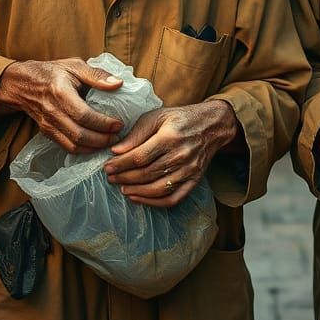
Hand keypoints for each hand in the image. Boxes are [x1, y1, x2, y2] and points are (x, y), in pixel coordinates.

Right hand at [0, 58, 123, 154]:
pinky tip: (96, 146)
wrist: (23, 83)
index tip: (119, 124)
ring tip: (110, 142)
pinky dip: (84, 150)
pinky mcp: (47, 133)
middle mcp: (52, 112)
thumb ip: (97, 75)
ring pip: (73, 145)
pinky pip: (67, 147)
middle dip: (101, 140)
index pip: (83, 115)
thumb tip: (118, 84)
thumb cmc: (52, 72)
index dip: (103, 123)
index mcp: (60, 92)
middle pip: (79, 134)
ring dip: (94, 148)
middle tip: (118, 136)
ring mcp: (48, 125)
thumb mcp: (75, 65)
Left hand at [103, 100, 239, 207]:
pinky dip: (153, 203)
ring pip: (157, 189)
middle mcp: (181, 155)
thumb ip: (136, 133)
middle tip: (110, 177)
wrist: (212, 125)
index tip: (107, 166)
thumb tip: (116, 150)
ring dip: (135, 191)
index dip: (120, 164)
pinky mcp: (194, 181)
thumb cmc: (180, 119)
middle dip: (124, 177)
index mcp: (170, 136)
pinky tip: (138, 197)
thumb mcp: (157, 116)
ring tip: (122, 187)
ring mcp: (189, 171)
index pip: (139, 156)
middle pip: (146, 174)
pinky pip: (172, 199)